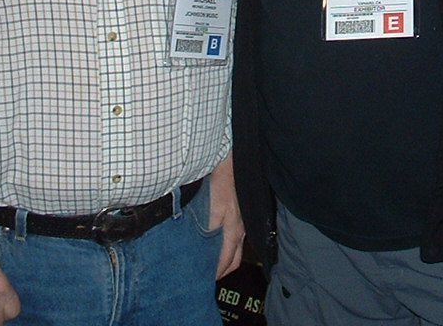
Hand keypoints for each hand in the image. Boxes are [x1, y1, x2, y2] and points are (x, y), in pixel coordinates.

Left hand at [208, 155, 244, 278]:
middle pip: (234, 259)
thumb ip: (208, 236)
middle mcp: (240, 228)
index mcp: (234, 232)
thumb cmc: (219, 184)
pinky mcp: (237, 209)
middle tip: (204, 276)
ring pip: (234, 246)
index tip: (202, 282)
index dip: (215, 275)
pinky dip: (222, 242)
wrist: (225, 159)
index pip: (228, 263)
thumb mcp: (211, 213)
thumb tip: (202, 258)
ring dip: (222, 256)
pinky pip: (232, 234)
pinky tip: (211, 238)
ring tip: (205, 259)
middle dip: (221, 270)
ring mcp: (240, 219)